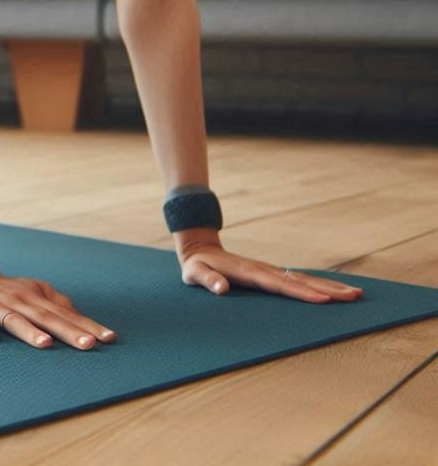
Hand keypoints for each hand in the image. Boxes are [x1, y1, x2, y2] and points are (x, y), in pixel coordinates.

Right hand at [0, 263, 116, 348]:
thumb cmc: (5, 290)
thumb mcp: (33, 292)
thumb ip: (55, 304)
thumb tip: (80, 318)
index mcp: (35, 297)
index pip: (65, 314)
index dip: (86, 326)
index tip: (108, 338)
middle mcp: (18, 300)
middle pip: (46, 317)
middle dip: (68, 331)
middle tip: (90, 345)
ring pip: (14, 320)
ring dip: (29, 332)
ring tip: (46, 344)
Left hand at [175, 232, 363, 302]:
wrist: (200, 249)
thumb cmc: (196, 266)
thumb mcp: (194, 273)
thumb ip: (207, 280)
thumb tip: (222, 289)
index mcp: (248, 272)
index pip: (278, 284)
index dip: (300, 293)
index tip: (323, 300)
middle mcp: (263, 269)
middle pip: (299, 280)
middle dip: (327, 289)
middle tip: (354, 297)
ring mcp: (269, 270)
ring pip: (303, 279)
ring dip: (329, 286)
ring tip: (355, 294)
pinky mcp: (271, 273)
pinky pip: (298, 280)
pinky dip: (318, 285)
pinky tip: (335, 291)